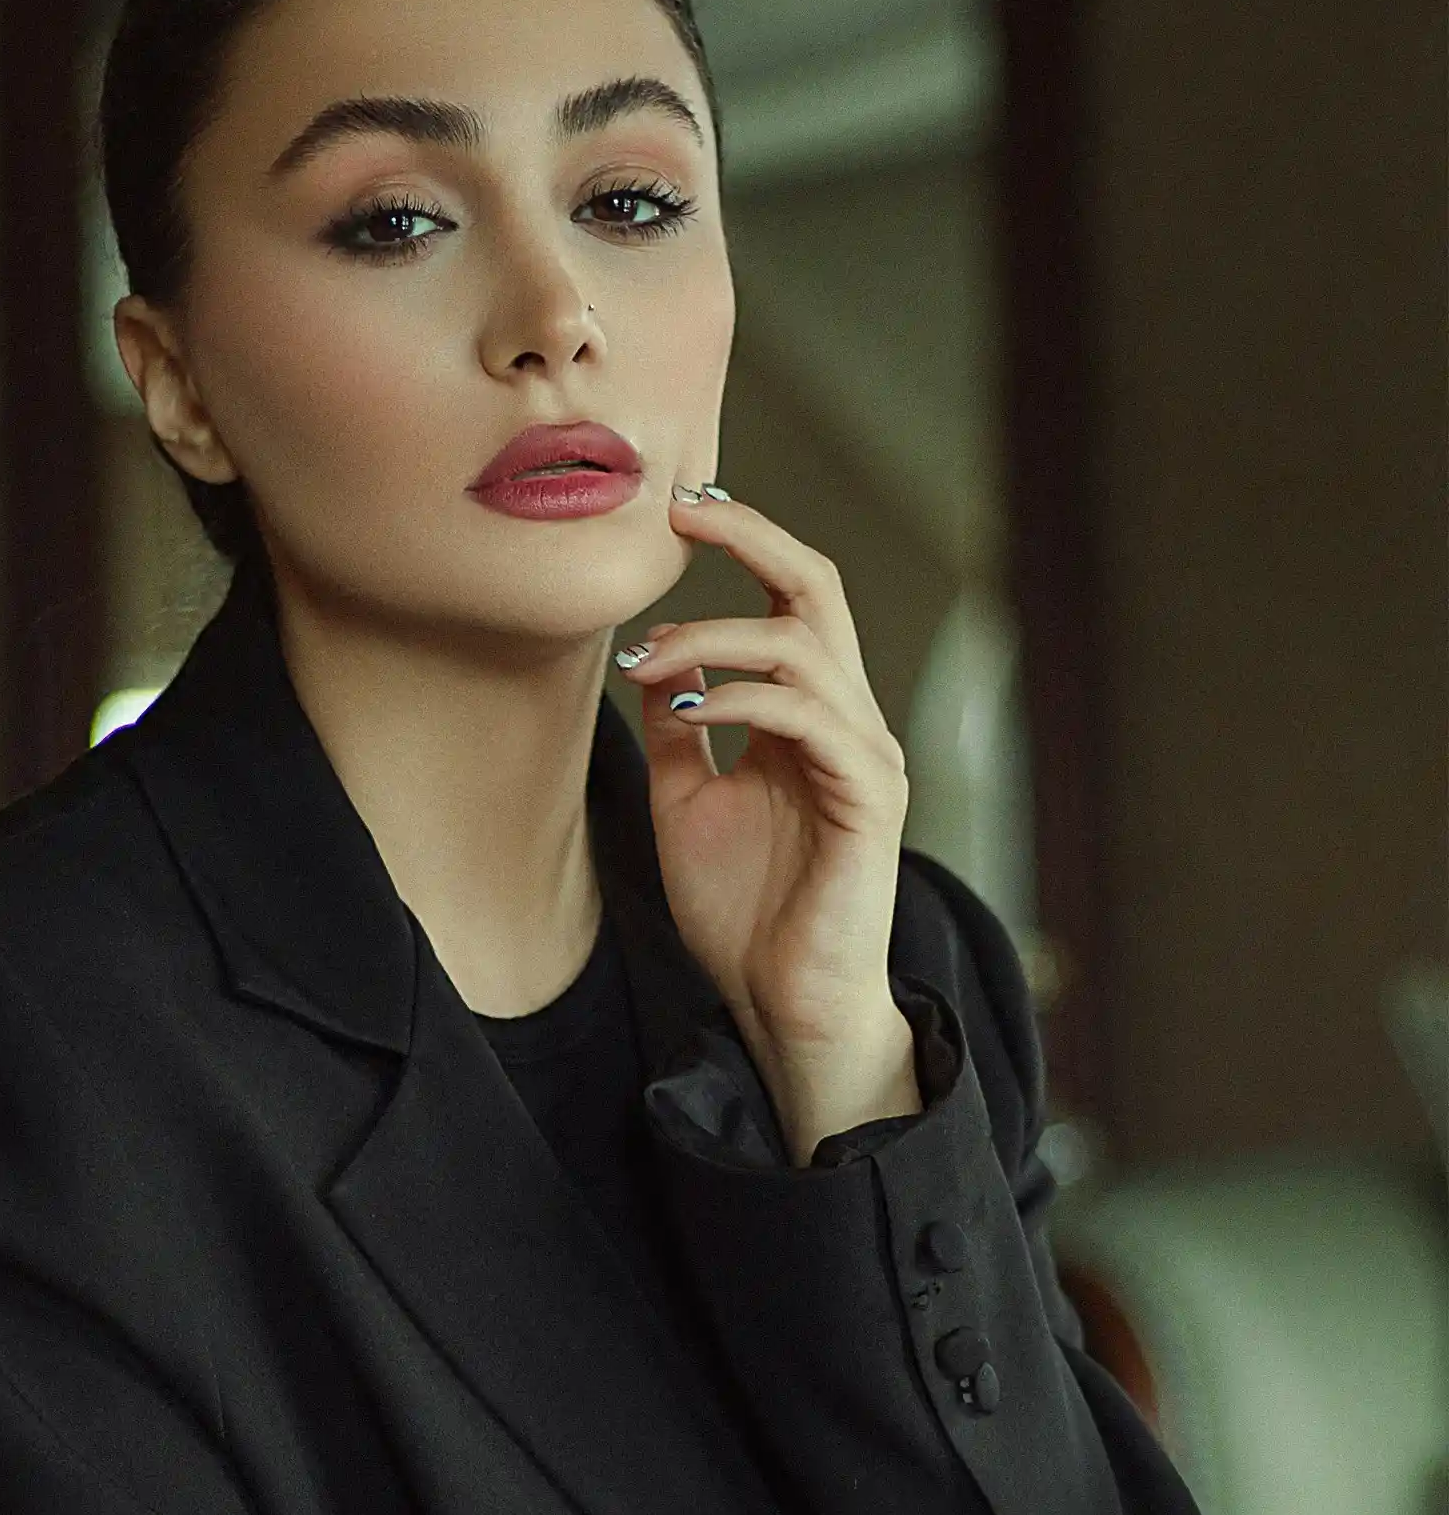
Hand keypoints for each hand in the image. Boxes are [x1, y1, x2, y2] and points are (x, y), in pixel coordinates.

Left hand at [613, 493, 909, 1055]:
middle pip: (817, 591)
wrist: (782, 1005)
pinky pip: (809, 718)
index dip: (744, 543)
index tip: (675, 510)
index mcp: (809, 716)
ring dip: (712, 637)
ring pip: (802, 647)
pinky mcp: (869, 799)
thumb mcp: (686, 803)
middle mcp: (847, 722)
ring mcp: (864, 756)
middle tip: (677, 512)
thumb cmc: (743, 915)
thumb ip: (677, 731)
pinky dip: (743, 699)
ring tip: (645, 660)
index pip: (791, 600)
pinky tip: (689, 706)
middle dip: (750, 538)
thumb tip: (647, 661)